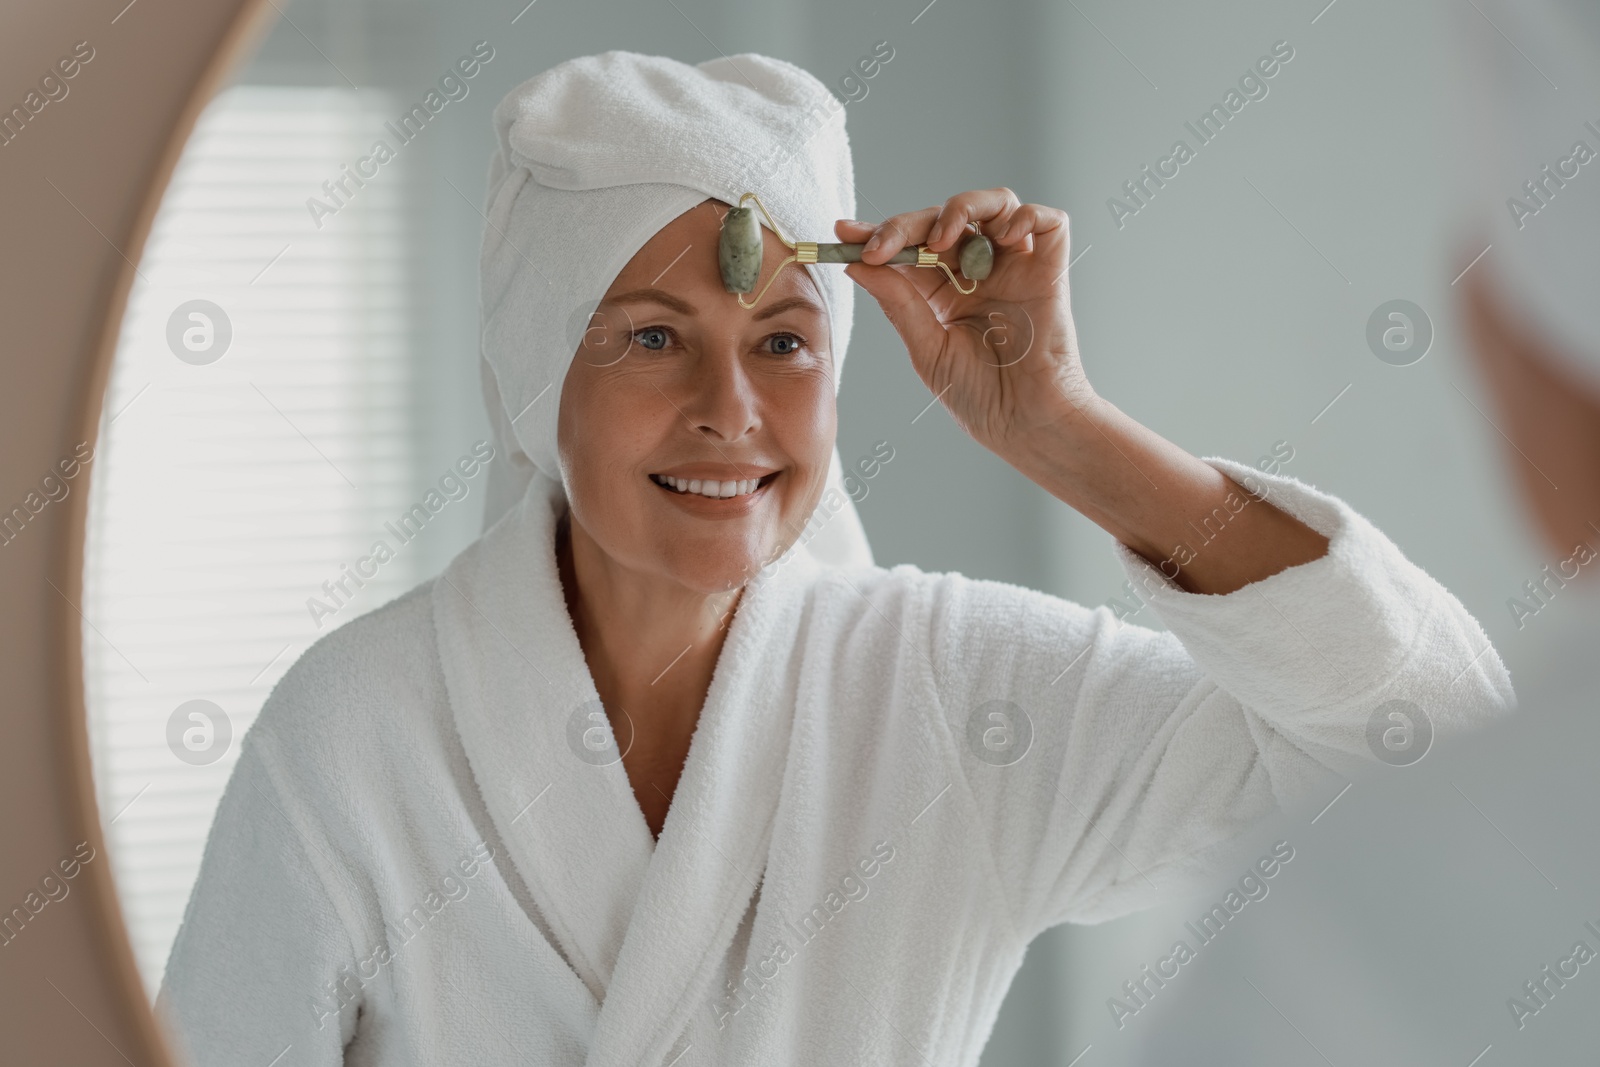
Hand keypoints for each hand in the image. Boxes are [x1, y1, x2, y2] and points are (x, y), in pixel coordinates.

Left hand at [838, 187, 1093, 460]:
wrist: (1024, 421)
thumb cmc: (979, 395)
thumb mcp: (926, 347)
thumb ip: (898, 301)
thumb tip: (856, 264)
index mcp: (944, 290)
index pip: (910, 247)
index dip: (878, 233)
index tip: (844, 231)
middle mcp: (979, 271)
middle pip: (944, 219)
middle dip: (907, 225)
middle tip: (881, 244)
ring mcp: (1015, 266)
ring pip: (994, 204)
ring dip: (962, 209)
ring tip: (941, 240)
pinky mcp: (1051, 268)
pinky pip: (1046, 221)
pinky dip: (1025, 216)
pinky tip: (1005, 238)